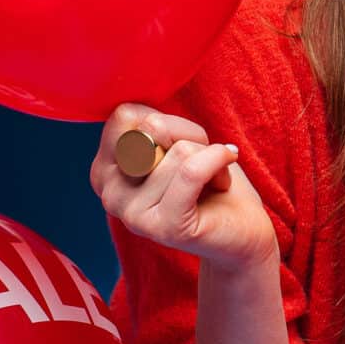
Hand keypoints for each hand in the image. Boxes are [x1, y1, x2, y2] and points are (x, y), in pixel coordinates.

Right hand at [93, 102, 276, 274]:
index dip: (165, 122)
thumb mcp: (175, 138)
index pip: (126, 114)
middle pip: (152, 127)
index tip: (178, 145)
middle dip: (189, 136)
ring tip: (209, 183)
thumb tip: (152, 130)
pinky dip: (219, 162)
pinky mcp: (165, 227)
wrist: (240, 229)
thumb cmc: (207, 179)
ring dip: (210, 158)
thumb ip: (155, 126)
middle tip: (199, 164)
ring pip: (180, 150)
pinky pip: (192, 171)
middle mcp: (110, 194)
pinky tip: (223, 181)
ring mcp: (133, 214)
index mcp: (104, 170)